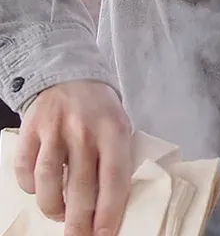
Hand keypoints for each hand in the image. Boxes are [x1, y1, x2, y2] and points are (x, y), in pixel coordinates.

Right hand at [15, 80, 132, 235]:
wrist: (69, 75)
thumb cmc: (99, 110)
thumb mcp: (119, 126)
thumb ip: (117, 157)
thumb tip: (113, 204)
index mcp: (114, 130)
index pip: (114, 179)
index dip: (109, 212)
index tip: (104, 235)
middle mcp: (84, 131)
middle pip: (81, 188)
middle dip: (79, 223)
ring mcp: (55, 130)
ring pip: (49, 183)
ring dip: (54, 208)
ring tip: (61, 215)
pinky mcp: (30, 130)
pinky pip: (25, 171)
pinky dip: (31, 189)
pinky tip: (42, 190)